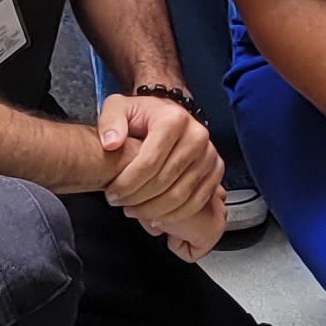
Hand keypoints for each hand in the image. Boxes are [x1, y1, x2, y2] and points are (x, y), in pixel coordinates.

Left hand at [97, 93, 221, 245]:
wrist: (168, 115)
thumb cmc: (142, 115)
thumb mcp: (118, 108)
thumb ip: (109, 122)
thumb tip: (111, 143)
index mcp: (173, 119)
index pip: (149, 162)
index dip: (127, 183)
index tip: (112, 193)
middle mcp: (196, 135)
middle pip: (165, 181)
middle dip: (138, 199)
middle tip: (120, 204)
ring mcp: (209, 154)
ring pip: (181, 195)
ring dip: (154, 210)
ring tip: (135, 211)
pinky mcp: (215, 169)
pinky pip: (198, 201)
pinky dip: (176, 214)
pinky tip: (157, 217)